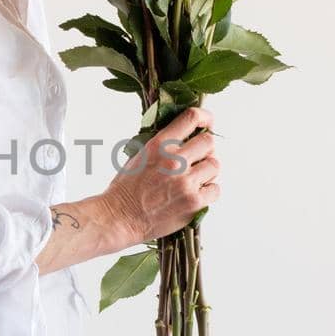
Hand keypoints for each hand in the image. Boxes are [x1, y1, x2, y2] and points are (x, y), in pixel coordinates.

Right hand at [103, 103, 220, 243]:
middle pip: (209, 142)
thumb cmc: (126, 189)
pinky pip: (215, 189)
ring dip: (208, 172)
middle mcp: (174, 160)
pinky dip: (209, 192)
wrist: (119, 218)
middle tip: (198, 160)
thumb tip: (184, 137)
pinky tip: (196, 195)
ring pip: (215, 165)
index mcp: (159, 145)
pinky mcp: (193, 201)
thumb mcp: (138, 156)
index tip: (208, 123)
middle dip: (206, 150)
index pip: (190, 118)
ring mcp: (185, 181)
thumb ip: (161, 145)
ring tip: (195, 180)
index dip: (205, 117)